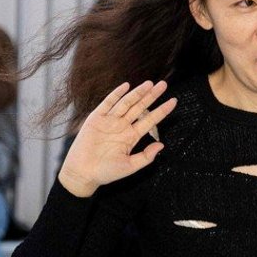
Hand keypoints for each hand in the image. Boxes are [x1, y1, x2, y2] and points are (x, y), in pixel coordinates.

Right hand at [59, 80, 176, 197]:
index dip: (162, 111)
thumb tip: (162, 145)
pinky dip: (116, 94)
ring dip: (138, 93)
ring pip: (127, 102)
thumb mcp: (130, 166)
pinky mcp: (96, 118)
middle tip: (164, 85)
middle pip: (140, 107)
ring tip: (150, 84)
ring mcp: (110, 121)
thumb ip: (146, 157)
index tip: (173, 101)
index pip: (150, 120)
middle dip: (152, 96)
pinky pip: (108, 103)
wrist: (83, 172)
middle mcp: (122, 126)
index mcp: (132, 137)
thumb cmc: (106, 172)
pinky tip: (126, 86)